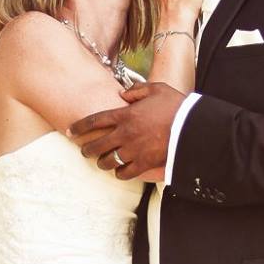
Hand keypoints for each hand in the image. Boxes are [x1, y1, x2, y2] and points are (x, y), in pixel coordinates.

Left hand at [68, 81, 185, 179]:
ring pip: (107, 162)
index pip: (94, 121)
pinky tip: (119, 171)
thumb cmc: (176, 106)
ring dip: (102, 162)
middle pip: (95, 145)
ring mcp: (133, 150)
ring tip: (102, 162)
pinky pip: (124, 173)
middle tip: (85, 151)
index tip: (69, 131)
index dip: (78, 127)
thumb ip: (137, 90)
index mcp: (125, 115)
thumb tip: (123, 93)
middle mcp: (125, 134)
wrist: (193, 127)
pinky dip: (119, 173)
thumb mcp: (157, 89)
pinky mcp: (144, 163)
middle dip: (86, 150)